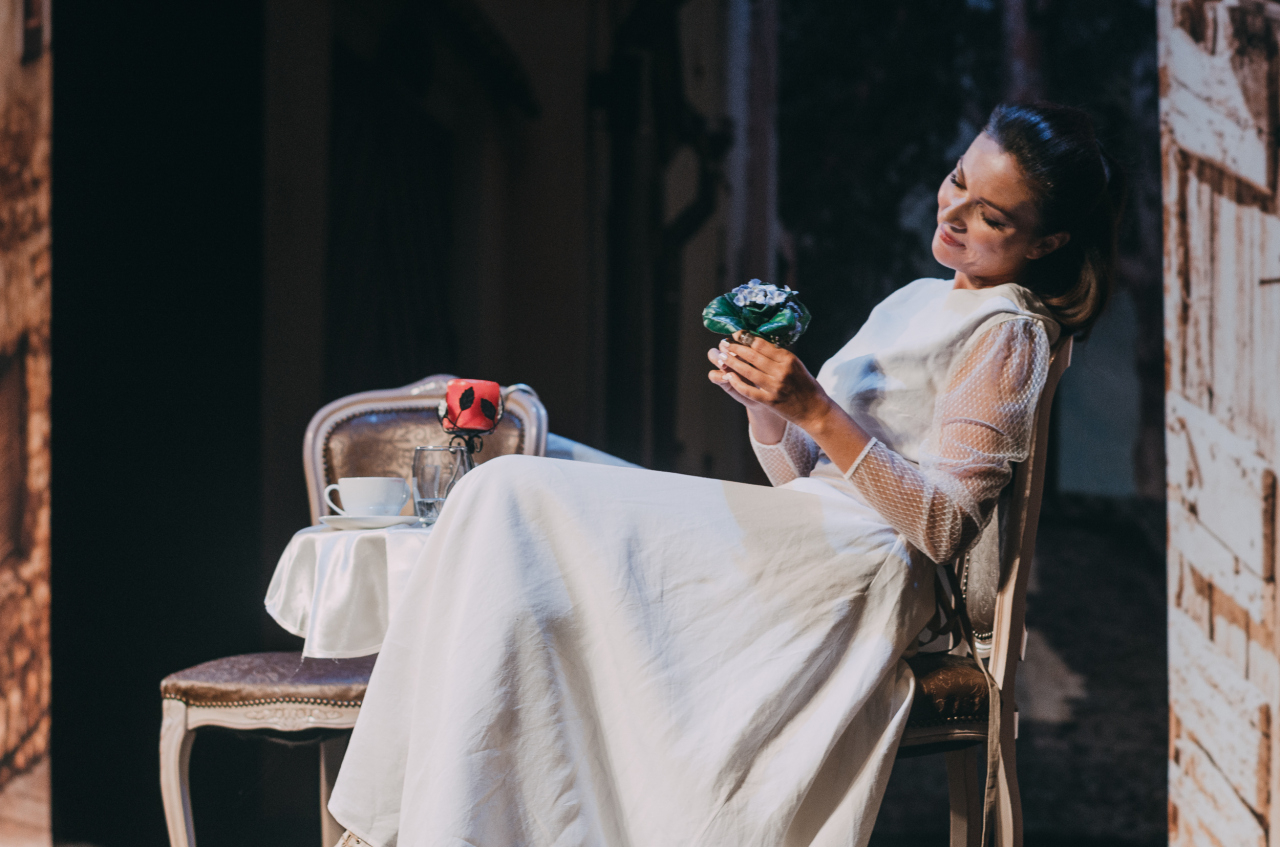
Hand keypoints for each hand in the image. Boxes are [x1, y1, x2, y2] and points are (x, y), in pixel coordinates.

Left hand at [712, 332, 834, 429]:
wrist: (815, 410)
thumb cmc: (807, 386)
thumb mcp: (797, 365)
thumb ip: (780, 356)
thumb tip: (759, 344)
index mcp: (789, 359)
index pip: (762, 345)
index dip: (746, 338)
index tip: (736, 334)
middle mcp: (781, 371)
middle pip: (753, 356)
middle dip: (735, 348)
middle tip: (724, 343)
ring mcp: (775, 387)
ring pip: (748, 372)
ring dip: (732, 363)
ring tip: (722, 357)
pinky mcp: (770, 401)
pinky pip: (749, 390)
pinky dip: (737, 383)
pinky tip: (728, 376)